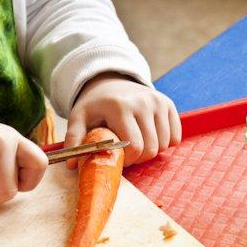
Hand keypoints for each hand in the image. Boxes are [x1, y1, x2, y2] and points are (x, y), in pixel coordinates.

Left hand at [65, 72, 181, 167]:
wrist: (111, 82)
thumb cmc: (95, 105)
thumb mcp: (79, 117)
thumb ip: (74, 139)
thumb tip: (70, 164)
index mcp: (120, 107)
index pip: (134, 147)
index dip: (127, 159)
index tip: (117, 157)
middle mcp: (143, 102)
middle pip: (151, 149)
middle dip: (139, 158)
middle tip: (127, 153)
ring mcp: (158, 102)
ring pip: (165, 144)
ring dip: (151, 151)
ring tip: (136, 142)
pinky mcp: (168, 104)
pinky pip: (175, 137)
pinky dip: (165, 142)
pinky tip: (150, 136)